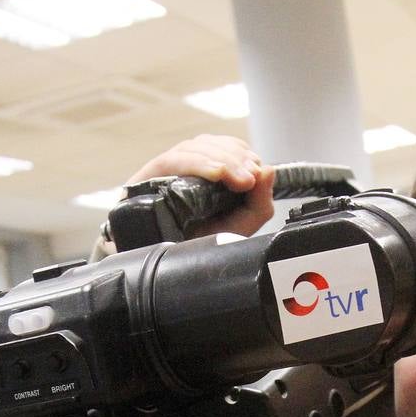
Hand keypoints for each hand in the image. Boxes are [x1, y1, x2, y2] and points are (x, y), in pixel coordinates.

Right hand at [125, 134, 275, 236]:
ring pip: (191, 148)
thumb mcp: (239, 228)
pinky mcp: (146, 179)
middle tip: (250, 178)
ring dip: (220, 159)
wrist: (168, 273)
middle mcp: (182, 171)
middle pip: (207, 144)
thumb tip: (269, 170)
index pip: (222, 147)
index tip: (256, 171)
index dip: (240, 152)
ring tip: (237, 179)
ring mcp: (163, 174)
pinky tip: (216, 174)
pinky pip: (171, 162)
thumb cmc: (198, 250)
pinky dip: (197, 164)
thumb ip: (259, 203)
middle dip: (234, 157)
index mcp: (203, 177)